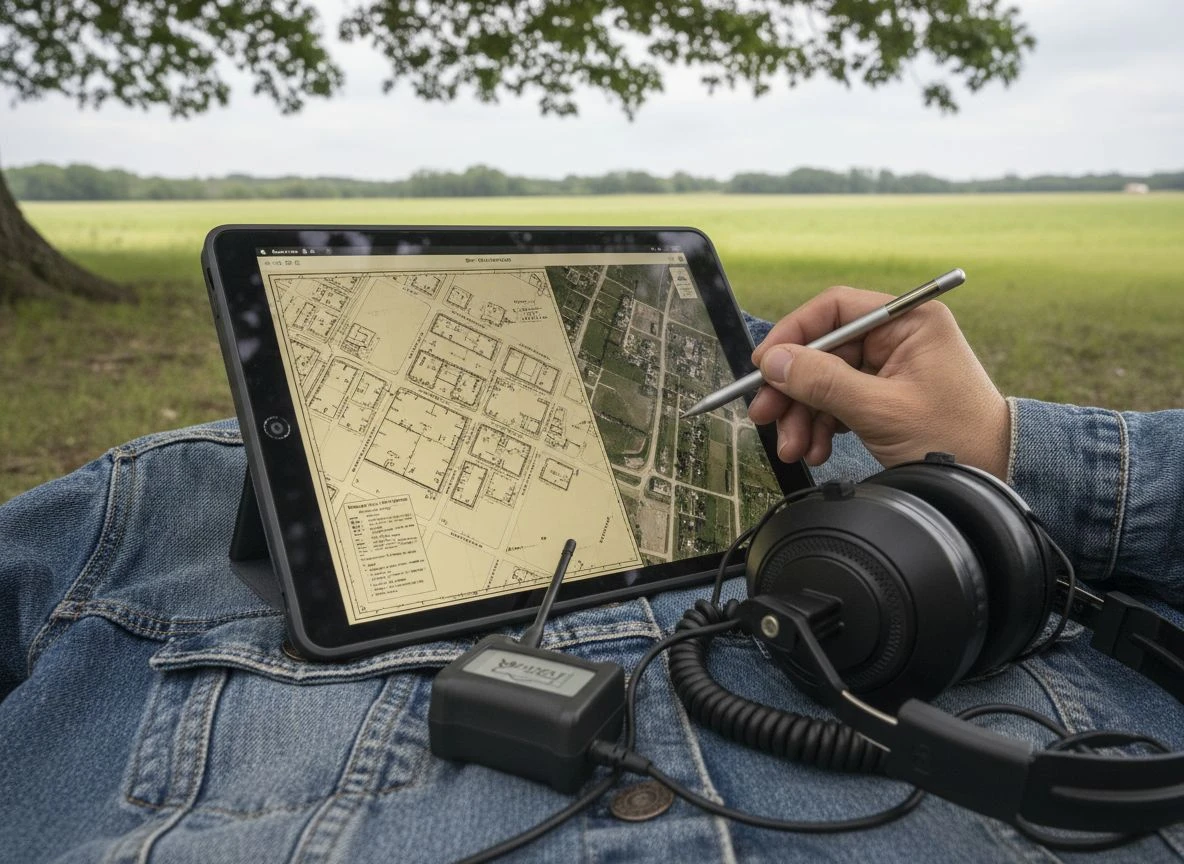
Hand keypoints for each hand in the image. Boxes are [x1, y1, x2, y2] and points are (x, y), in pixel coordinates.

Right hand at [747, 285, 1009, 479]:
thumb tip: (774, 362)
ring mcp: (890, 367)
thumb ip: (824, 382)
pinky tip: (816, 448)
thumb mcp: (879, 409)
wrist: (992, 474)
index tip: (765, 364)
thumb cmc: (954, 436)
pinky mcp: (883, 394)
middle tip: (765, 414)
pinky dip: (821, 425)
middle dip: (794, 389)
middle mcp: (897, 337)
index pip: (835, 309)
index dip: (793, 334)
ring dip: (804, 415)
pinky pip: (838, 401)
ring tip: (795, 447)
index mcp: (908, 322)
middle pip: (824, 350)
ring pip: (826, 380)